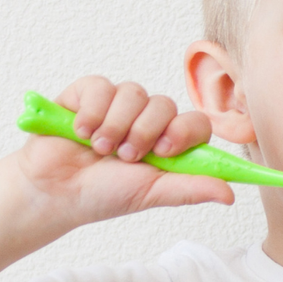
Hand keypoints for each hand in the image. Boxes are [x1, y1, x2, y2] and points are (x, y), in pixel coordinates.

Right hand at [14, 76, 233, 225]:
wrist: (53, 191)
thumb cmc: (101, 195)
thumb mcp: (150, 194)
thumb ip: (190, 188)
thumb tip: (229, 195)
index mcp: (167, 143)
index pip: (195, 123)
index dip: (183, 132)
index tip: (163, 152)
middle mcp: (146, 120)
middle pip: (165, 104)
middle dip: (143, 133)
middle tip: (123, 157)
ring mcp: (117, 105)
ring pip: (134, 93)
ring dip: (115, 125)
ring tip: (98, 149)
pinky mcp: (89, 94)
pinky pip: (102, 86)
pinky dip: (91, 112)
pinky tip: (80, 132)